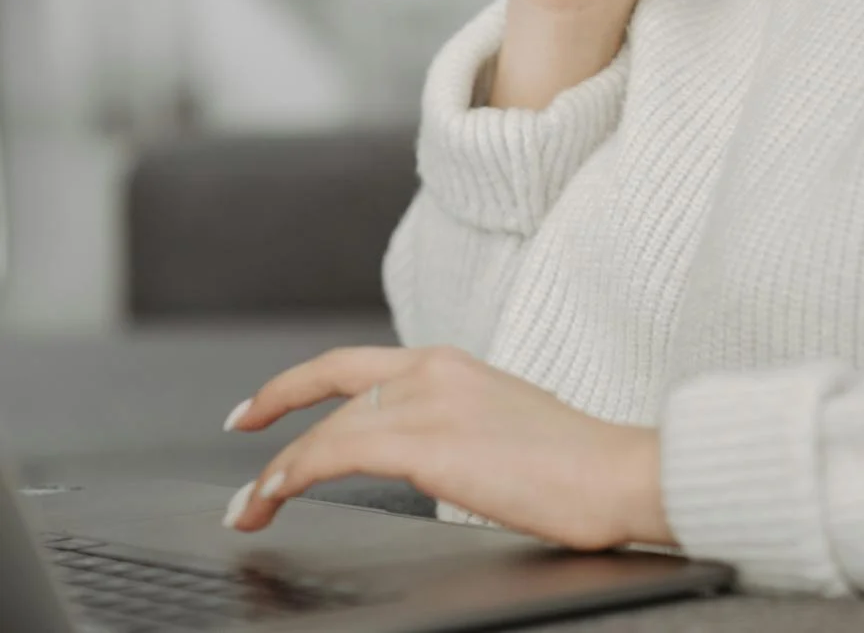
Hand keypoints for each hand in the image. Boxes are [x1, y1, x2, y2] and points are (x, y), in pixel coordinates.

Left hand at [220, 344, 676, 551]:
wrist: (619, 473)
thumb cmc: (579, 469)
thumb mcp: (504, 427)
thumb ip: (457, 426)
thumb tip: (432, 458)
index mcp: (453, 362)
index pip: (359, 366)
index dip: (304, 381)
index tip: (267, 402)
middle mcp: (433, 368)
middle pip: (332, 382)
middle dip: (276, 405)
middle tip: (239, 431)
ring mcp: (427, 400)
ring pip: (328, 428)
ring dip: (278, 467)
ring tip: (248, 506)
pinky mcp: (424, 441)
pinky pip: (334, 453)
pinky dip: (291, 474)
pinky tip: (270, 497)